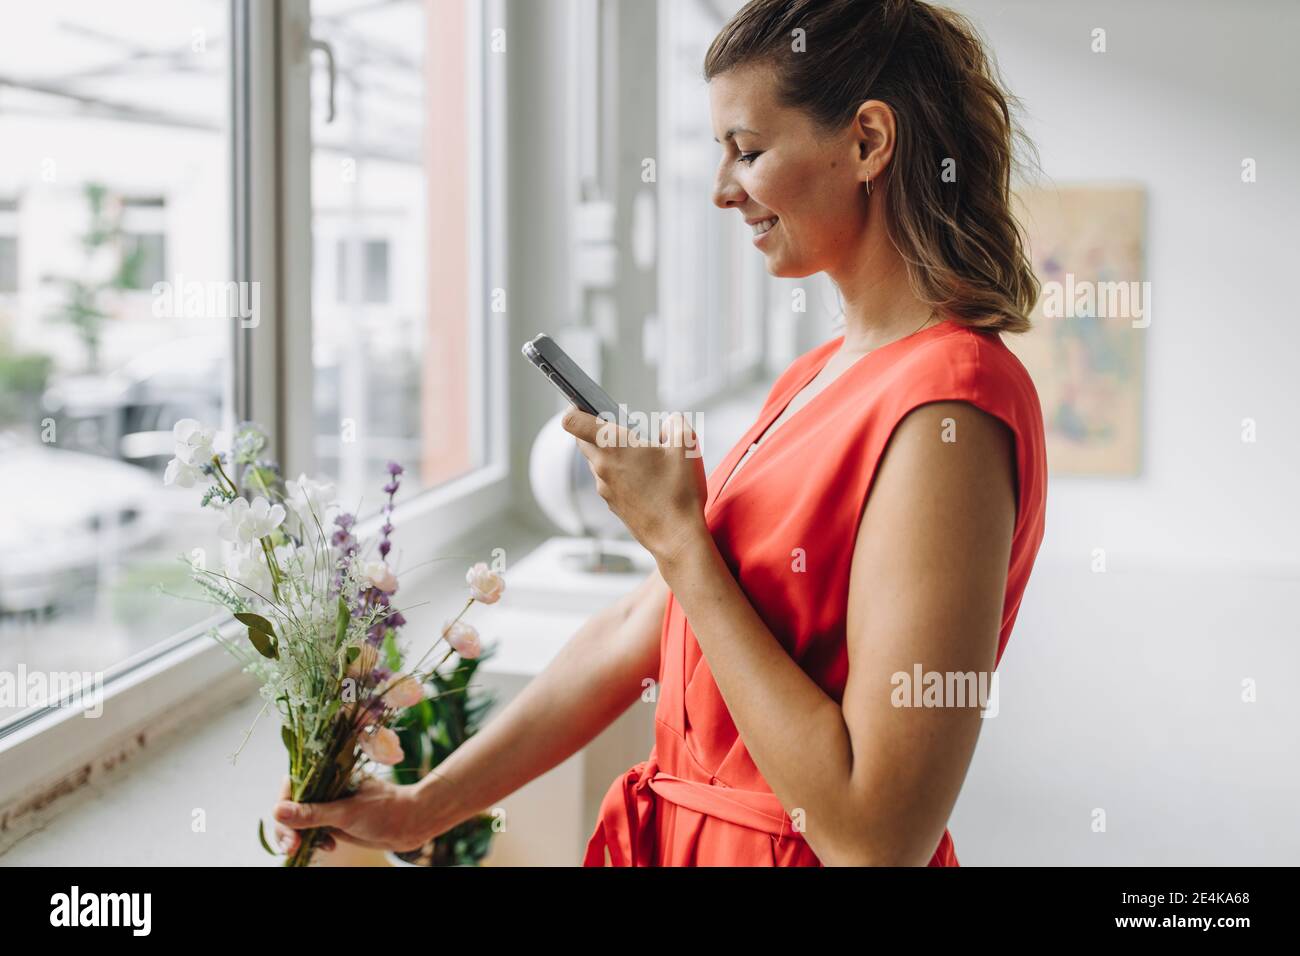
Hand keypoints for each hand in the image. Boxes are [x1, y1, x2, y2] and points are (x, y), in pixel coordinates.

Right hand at [271, 774, 440, 855]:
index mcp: (328, 774)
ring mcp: (329, 804)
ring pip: (299, 821)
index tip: (286, 827)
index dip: (283, 806)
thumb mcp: (345, 813)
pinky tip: (327, 847)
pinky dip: (312, 841)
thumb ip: (312, 814)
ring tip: (298, 849)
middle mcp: (325, 787)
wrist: (412, 823)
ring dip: (296, 836)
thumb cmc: (384, 810)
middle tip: (292, 847)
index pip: (292, 786)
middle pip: (291, 806)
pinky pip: (313, 831)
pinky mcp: (335, 821)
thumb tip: (276, 811)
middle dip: (286, 827)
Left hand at [561, 407, 709, 566]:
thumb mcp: (686, 448)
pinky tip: (644, 476)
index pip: (573, 422)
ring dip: (610, 453)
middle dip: (596, 429)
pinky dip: (619, 473)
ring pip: (597, 461)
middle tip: (622, 427)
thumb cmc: (679, 493)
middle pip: (583, 440)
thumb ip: (676, 424)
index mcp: (614, 446)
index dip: (574, 409)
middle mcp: (602, 467)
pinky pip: (608, 480)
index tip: (583, 404)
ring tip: (640, 453)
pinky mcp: (612, 504)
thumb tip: (669, 421)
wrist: (676, 538)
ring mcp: (604, 488)